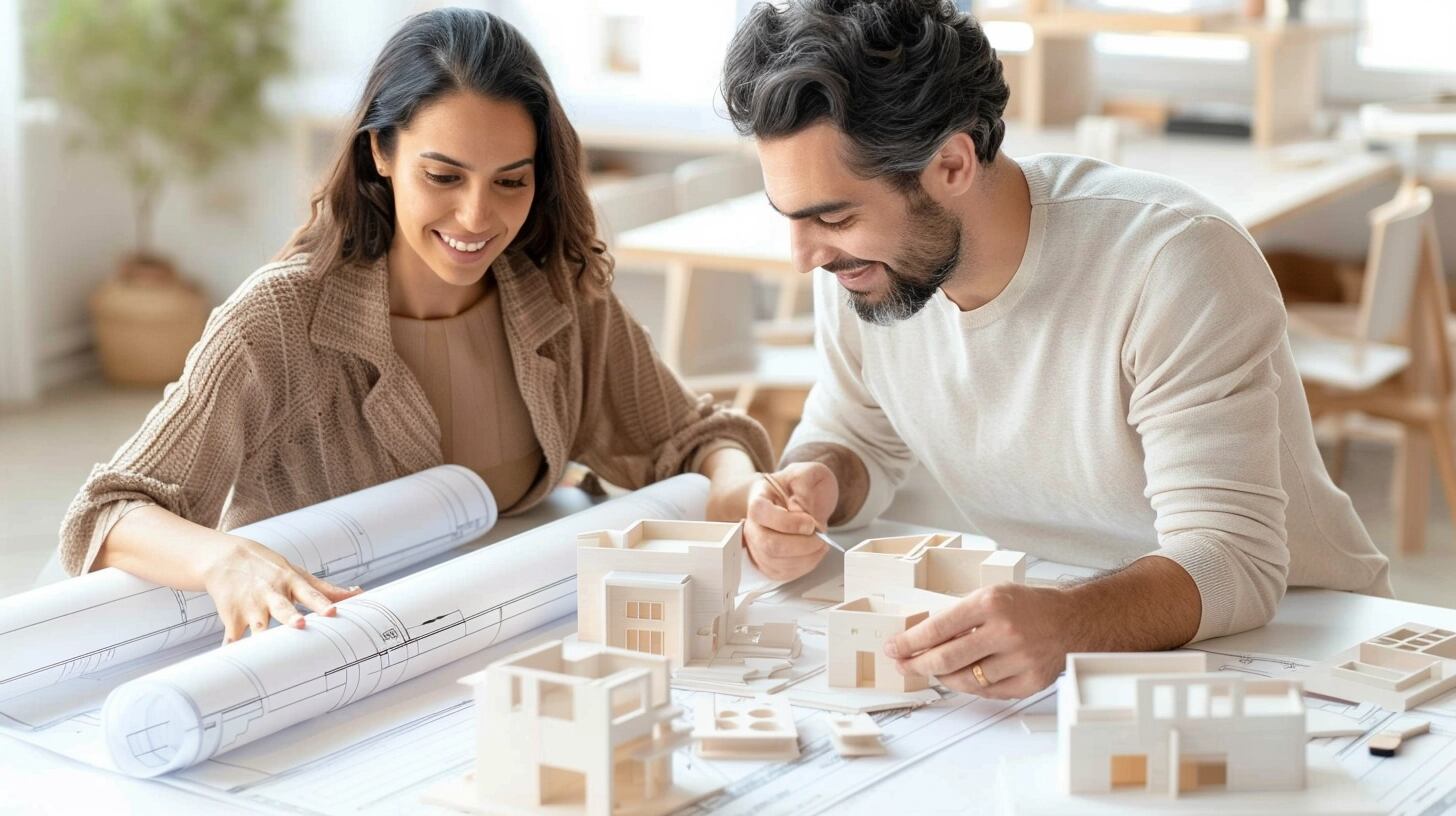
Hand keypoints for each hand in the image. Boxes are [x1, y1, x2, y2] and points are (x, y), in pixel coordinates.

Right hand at [200, 536, 362, 643]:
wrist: (225, 558)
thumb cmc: (270, 568)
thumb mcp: (297, 573)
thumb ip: (326, 589)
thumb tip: (357, 593)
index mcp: (291, 582)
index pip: (310, 593)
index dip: (322, 603)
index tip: (332, 612)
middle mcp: (271, 593)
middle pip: (283, 608)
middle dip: (290, 617)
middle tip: (300, 625)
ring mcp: (251, 606)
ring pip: (258, 626)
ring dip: (261, 636)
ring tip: (264, 651)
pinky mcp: (232, 617)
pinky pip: (232, 636)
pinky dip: (231, 647)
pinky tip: (230, 659)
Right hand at [744, 462, 837, 580]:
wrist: (796, 498)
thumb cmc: (799, 486)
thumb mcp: (809, 473)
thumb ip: (804, 483)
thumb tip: (799, 509)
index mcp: (759, 499)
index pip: (763, 514)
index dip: (789, 523)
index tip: (811, 523)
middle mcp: (753, 525)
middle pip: (769, 545)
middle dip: (802, 545)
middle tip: (820, 537)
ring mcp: (758, 546)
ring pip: (776, 563)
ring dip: (806, 557)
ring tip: (820, 543)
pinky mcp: (768, 563)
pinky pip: (783, 574)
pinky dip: (804, 566)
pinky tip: (813, 553)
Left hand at [884, 582, 1071, 698]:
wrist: (1072, 621)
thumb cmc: (1028, 606)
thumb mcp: (992, 595)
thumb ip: (960, 615)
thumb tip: (922, 637)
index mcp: (990, 603)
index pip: (937, 627)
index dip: (910, 641)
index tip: (895, 647)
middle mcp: (1005, 631)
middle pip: (946, 658)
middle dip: (917, 664)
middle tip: (903, 665)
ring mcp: (1019, 659)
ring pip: (965, 680)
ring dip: (942, 677)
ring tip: (933, 670)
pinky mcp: (1029, 681)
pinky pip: (988, 692)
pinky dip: (970, 686)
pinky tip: (961, 678)